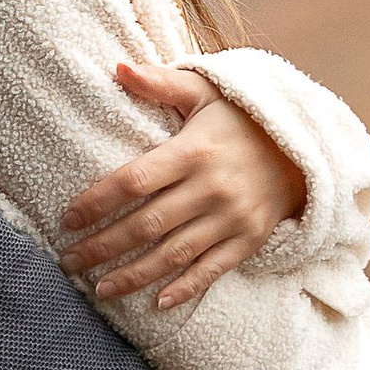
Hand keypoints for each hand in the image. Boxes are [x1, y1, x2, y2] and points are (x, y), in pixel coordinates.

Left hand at [58, 63, 306, 312]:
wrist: (303, 147)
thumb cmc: (240, 118)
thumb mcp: (204, 92)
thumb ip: (159, 82)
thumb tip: (116, 67)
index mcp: (193, 152)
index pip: (133, 181)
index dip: (96, 202)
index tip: (66, 219)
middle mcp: (211, 189)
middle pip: (145, 225)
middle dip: (102, 246)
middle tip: (69, 261)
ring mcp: (231, 218)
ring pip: (173, 255)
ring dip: (132, 276)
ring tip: (98, 287)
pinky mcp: (248, 240)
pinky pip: (212, 270)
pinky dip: (184, 289)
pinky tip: (156, 303)